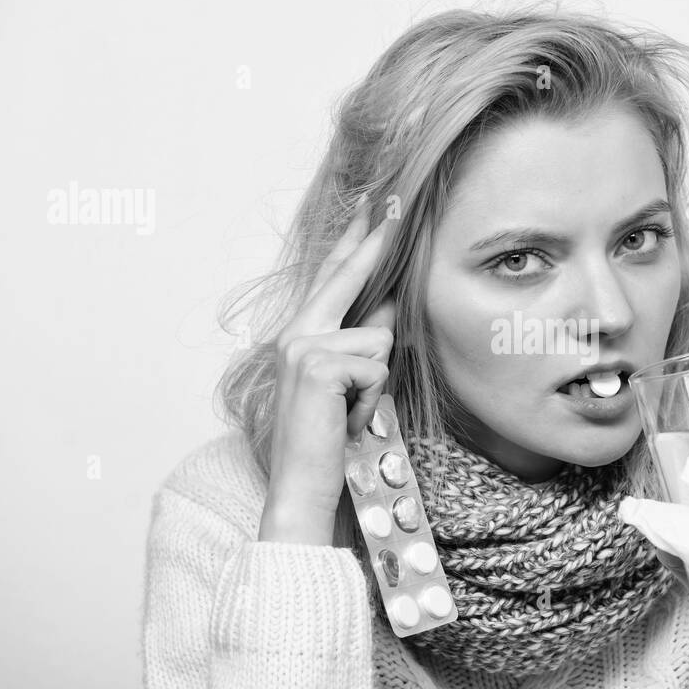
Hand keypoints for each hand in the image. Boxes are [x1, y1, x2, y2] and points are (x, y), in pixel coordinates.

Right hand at [258, 195, 395, 545]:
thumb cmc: (328, 444)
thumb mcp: (351, 386)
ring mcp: (302, 346)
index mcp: (299, 336)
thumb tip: (393, 304)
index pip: (331, 277)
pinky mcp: (317, 365)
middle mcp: (294, 334)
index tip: (372, 203)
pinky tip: (348, 423)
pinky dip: (373, 401)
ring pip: (379, 338)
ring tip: (352, 416)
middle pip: (346, 276)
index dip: (354, 240)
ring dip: (378, 385)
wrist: (303, 489)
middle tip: (394, 198)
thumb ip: (364, 343)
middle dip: (374, 239)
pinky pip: (377, 366)